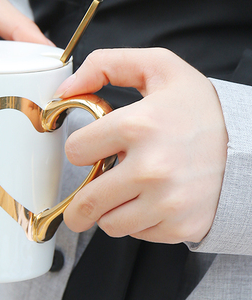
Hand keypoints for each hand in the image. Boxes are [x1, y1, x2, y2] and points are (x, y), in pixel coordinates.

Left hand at [55, 48, 227, 243]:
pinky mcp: (180, 226)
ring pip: (108, 224)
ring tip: (125, 192)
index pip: (75, 152)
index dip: (81, 148)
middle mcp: (151, 169)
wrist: (250, 144)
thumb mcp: (157, 67)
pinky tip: (150, 200)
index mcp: (139, 126)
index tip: (93, 148)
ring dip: (109, 210)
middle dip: (79, 199)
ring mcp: (167, 202)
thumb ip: (105, 65)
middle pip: (86, 202)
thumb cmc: (198, 108)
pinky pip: (136, 234)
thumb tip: (65, 89)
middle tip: (86, 192)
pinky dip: (136, 221)